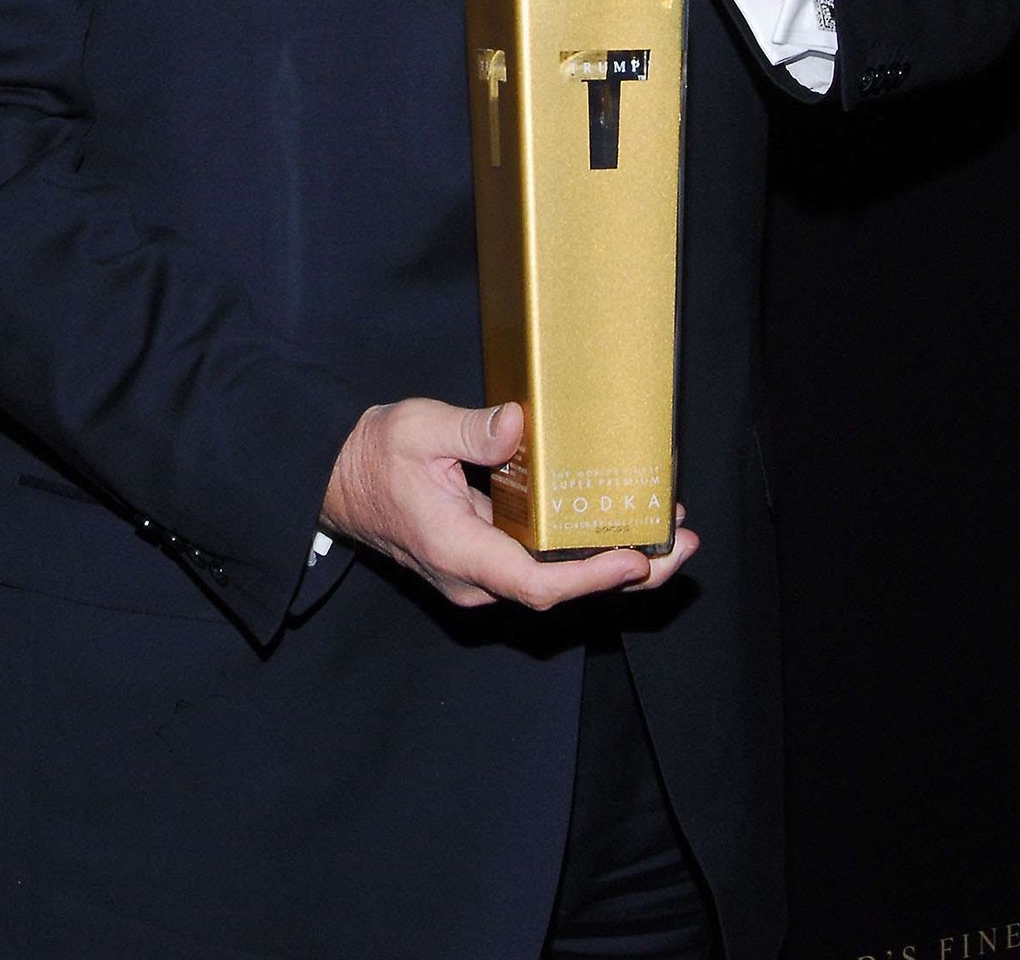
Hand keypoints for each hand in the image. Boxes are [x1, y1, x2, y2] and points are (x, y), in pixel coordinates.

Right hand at [320, 398, 697, 610]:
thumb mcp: (416, 428)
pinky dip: (587, 554)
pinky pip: (544, 568)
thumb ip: (468, 429)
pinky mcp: (488, 562)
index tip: (635, 558)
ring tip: (669, 536)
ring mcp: (482, 576)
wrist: (338, 481)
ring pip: (556, 583)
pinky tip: (620, 529)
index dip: (590, 578)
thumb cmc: (374, 456)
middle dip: (626, 574)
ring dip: (614, 564)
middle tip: (681, 546)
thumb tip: (516, 425)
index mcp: (459, 551)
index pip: (533, 583)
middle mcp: (475, 579)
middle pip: (559, 593)